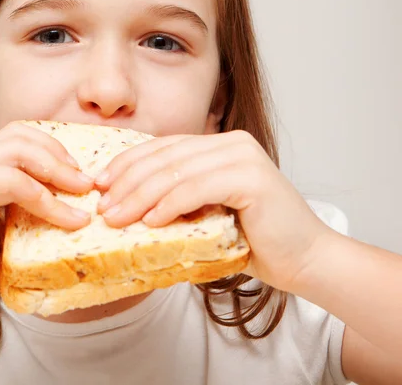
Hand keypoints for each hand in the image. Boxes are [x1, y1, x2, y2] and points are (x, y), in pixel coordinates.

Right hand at [0, 121, 93, 337]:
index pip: (15, 138)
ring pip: (13, 152)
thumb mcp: (9, 235)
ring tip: (81, 194)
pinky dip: (37, 194)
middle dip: (58, 155)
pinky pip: (2, 180)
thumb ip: (29, 211)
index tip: (78, 172)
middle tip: (85, 181)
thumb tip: (74, 202)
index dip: (51, 147)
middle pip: (17, 136)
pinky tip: (57, 212)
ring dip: (54, 172)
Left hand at [95, 130, 332, 293]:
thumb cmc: (254, 242)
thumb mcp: (205, 213)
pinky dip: (169, 204)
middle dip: (127, 181)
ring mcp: (242, 156)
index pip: (162, 148)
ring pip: (176, 171)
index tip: (100, 184)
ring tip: (115, 217)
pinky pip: (197, 188)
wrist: (306, 262)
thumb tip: (124, 207)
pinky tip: (149, 221)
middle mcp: (230, 143)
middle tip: (102, 206)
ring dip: (139, 195)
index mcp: (218, 145)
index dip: (127, 163)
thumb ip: (176, 201)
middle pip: (164, 157)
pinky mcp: (251, 177)